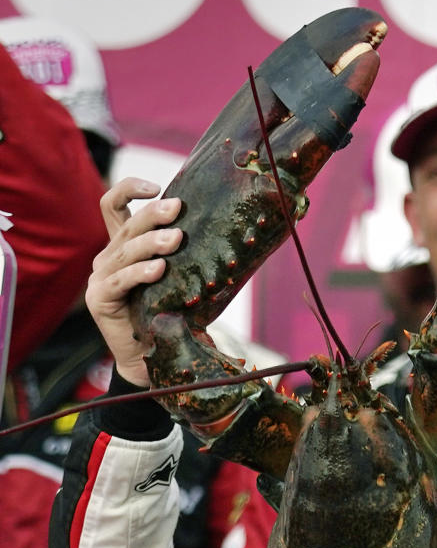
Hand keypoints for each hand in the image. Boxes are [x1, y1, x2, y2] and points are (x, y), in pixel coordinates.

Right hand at [86, 178, 181, 386]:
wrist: (152, 360)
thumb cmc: (170, 316)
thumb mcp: (178, 277)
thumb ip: (184, 254)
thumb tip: (225, 228)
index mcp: (123, 247)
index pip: (113, 205)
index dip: (129, 189)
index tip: (156, 187)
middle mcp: (108, 258)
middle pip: (127, 224)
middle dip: (153, 214)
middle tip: (178, 209)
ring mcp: (100, 278)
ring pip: (126, 250)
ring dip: (152, 242)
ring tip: (176, 240)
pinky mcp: (100, 299)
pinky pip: (121, 280)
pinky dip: (141, 273)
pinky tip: (159, 269)